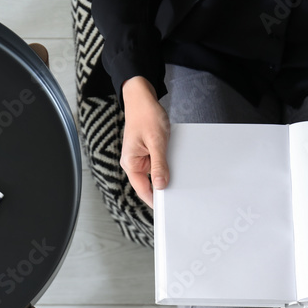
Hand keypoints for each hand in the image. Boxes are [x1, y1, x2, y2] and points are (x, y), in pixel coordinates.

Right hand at [119, 76, 169, 208]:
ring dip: (165, 174)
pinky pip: (157, 164)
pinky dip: (166, 164)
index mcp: (130, 163)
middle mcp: (133, 163)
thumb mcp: (156, 141)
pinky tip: (174, 161)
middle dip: (162, 188)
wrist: (141, 98)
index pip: (142, 189)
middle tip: (177, 193)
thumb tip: (161, 185)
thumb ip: (158, 165)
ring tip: (177, 173)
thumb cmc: (145, 115)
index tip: (167, 209)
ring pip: (154, 174)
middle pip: (148, 184)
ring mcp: (140, 158)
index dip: (155, 200)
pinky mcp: (146, 153)